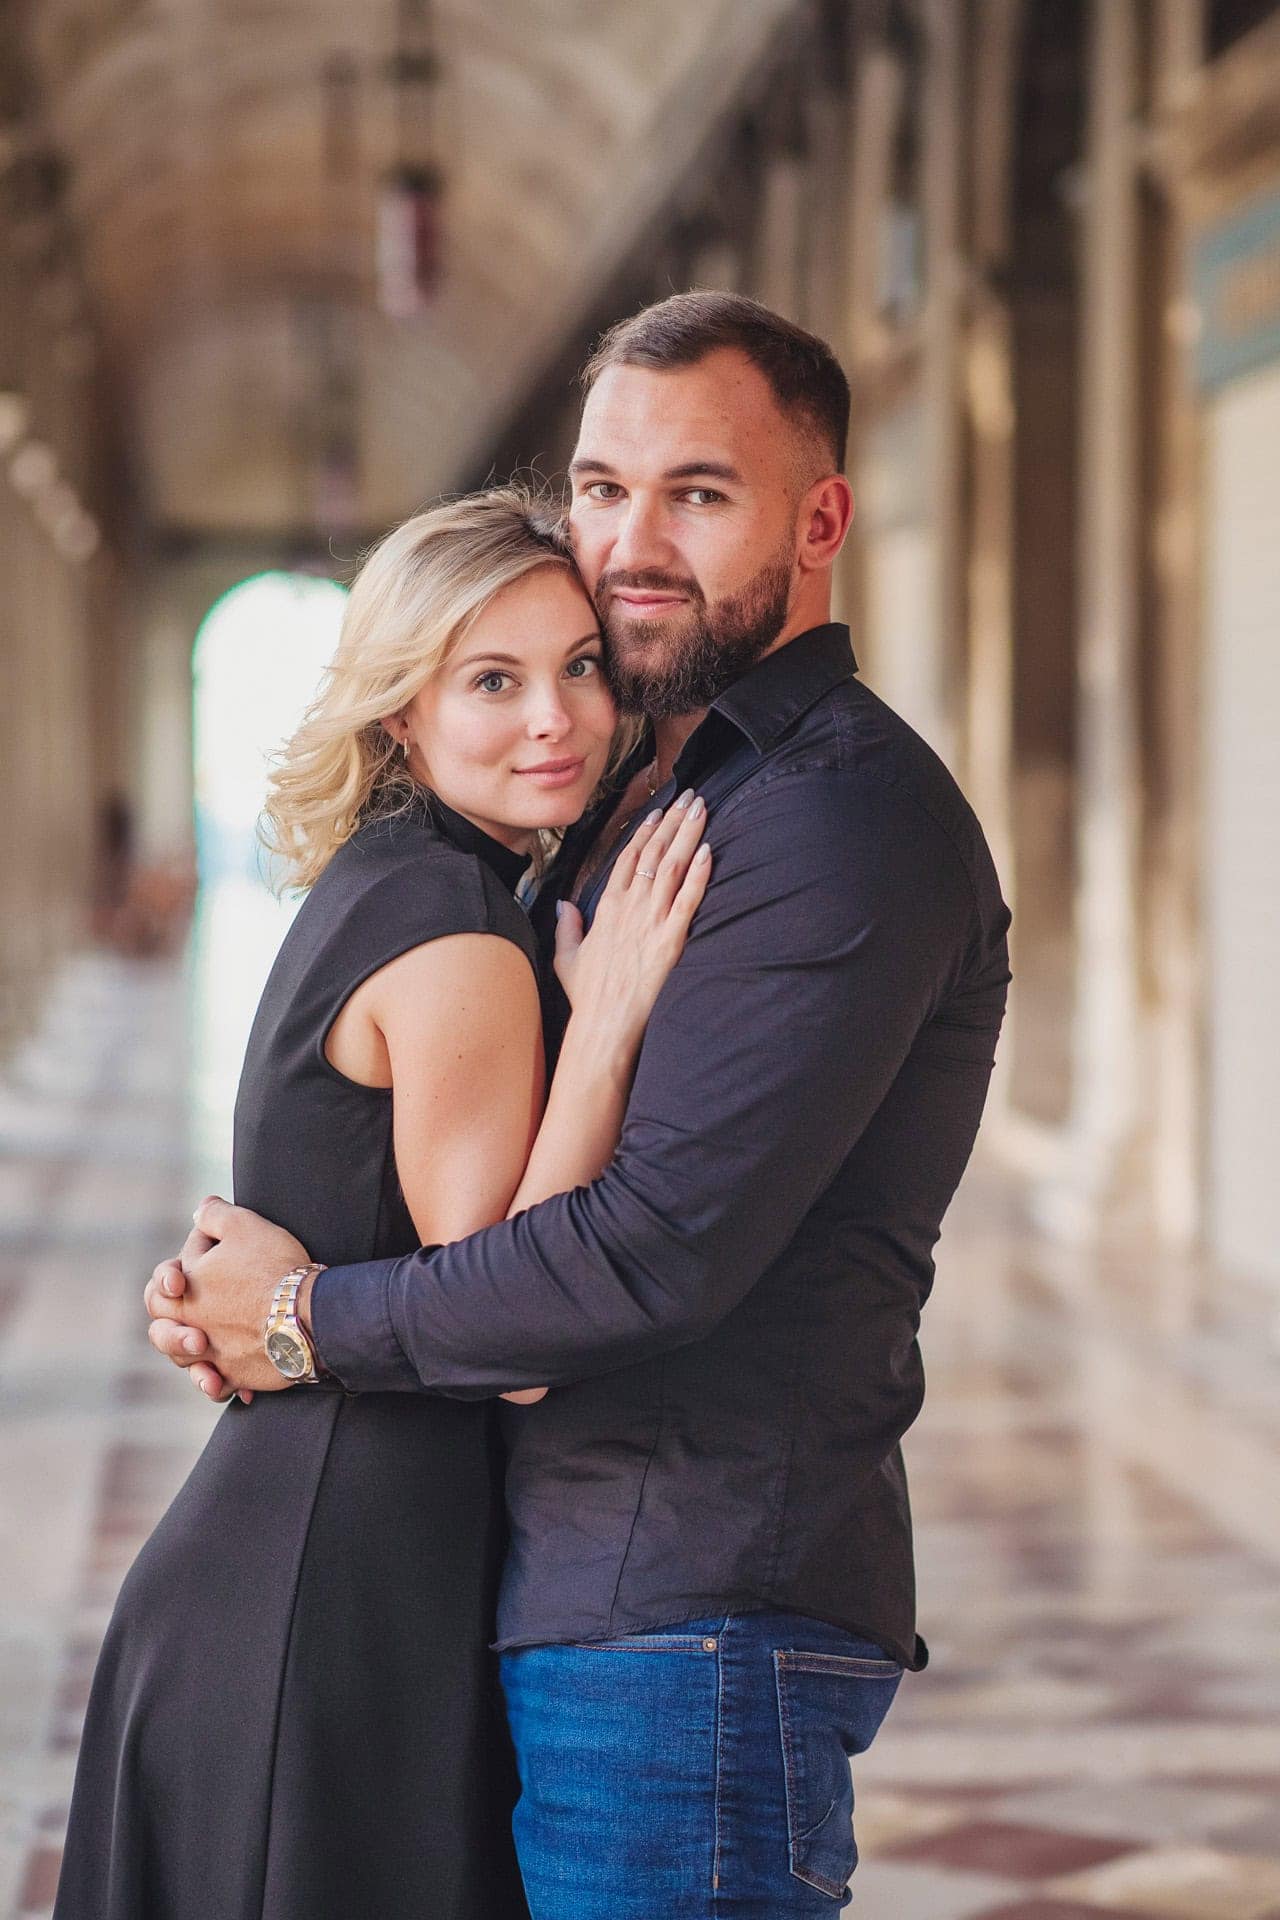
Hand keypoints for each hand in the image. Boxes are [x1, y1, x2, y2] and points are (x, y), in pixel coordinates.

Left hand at [145, 1197, 310, 1398]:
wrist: (307, 1313)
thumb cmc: (273, 1267)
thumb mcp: (244, 1225)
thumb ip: (215, 1215)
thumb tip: (201, 1209)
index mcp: (185, 1294)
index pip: (156, 1291)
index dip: (166, 1280)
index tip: (186, 1276)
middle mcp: (193, 1328)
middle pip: (163, 1334)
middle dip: (172, 1324)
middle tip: (194, 1311)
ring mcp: (215, 1355)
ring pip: (187, 1362)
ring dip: (193, 1357)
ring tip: (207, 1347)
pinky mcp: (239, 1375)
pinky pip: (222, 1385)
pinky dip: (222, 1382)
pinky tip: (233, 1380)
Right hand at [553, 791, 710, 1046]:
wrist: (605, 1024)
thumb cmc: (588, 996)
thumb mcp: (567, 957)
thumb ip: (567, 926)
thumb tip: (565, 904)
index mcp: (606, 908)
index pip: (628, 857)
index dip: (646, 831)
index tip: (660, 811)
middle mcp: (629, 908)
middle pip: (654, 853)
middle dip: (674, 821)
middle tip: (691, 795)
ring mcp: (651, 922)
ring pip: (672, 867)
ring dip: (688, 834)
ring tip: (702, 808)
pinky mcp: (671, 940)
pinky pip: (687, 900)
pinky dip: (698, 874)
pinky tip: (709, 850)